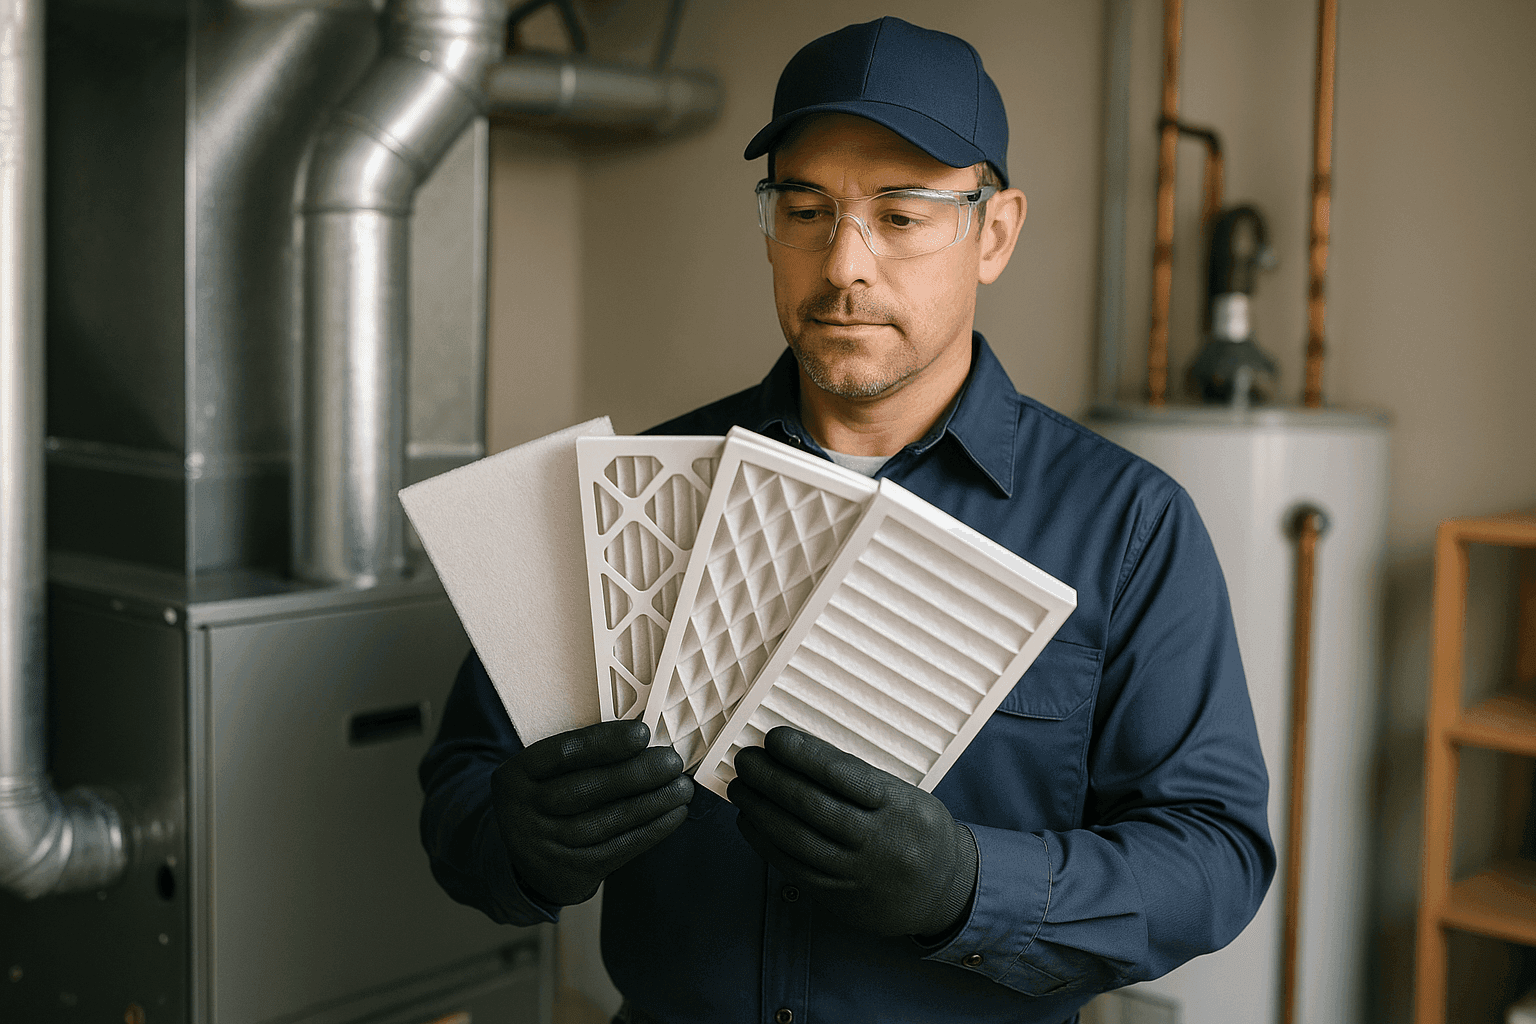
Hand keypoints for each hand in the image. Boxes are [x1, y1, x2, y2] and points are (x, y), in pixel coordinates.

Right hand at [492, 720, 691, 905]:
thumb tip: (643, 741)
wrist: (524, 858)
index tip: (642, 734)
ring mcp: (543, 847)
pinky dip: (651, 831)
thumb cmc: (548, 799)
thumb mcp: (544, 774)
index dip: (604, 742)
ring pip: (605, 822)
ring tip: (681, 788)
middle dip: (635, 774)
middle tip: (672, 763)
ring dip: (651, 804)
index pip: (562, 753)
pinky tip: (673, 815)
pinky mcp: (568, 873)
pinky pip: (617, 850)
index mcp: (515, 776)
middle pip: (585, 790)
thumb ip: (581, 758)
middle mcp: (522, 813)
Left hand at [729, 727, 977, 938]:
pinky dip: (765, 842)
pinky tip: (750, 822)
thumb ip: (860, 780)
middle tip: (746, 759)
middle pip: (811, 805)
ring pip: (796, 838)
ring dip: (760, 809)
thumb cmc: (919, 830)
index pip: (841, 773)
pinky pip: (793, 868)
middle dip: (770, 778)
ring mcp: (857, 873)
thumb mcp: (907, 796)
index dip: (802, 753)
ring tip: (740, 787)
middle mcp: (879, 841)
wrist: (946, 892)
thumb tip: (799, 754)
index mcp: (901, 806)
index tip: (774, 737)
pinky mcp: (840, 898)